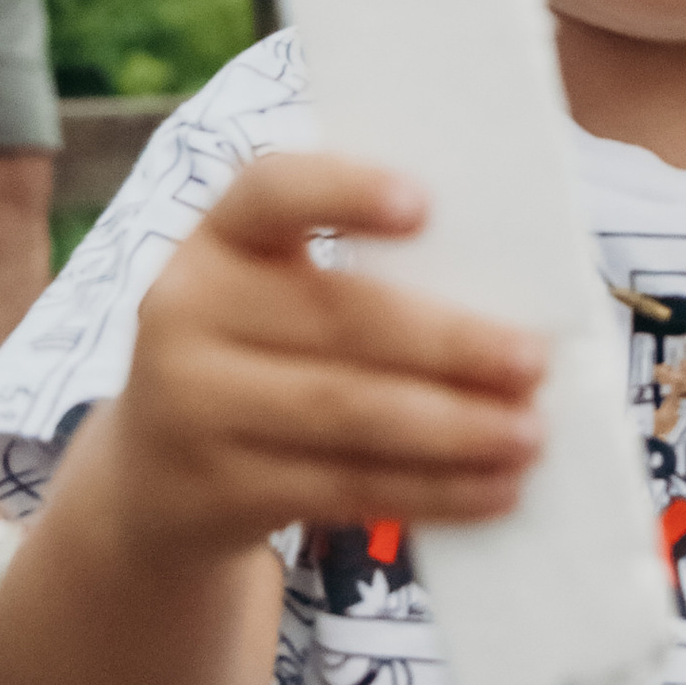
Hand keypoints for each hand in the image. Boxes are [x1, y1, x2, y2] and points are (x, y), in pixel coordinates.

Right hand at [112, 152, 548, 565]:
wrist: (151, 477)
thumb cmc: (255, 355)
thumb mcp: (265, 294)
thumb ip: (350, 275)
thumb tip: (508, 295)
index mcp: (214, 239)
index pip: (269, 193)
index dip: (343, 193)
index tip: (423, 204)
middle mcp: (187, 312)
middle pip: (337, 320)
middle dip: (450, 343)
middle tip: (534, 361)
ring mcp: (193, 407)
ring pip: (349, 415)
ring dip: (455, 429)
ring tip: (531, 434)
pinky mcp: (220, 491)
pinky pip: (346, 488)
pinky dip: (433, 491)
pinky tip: (494, 489)